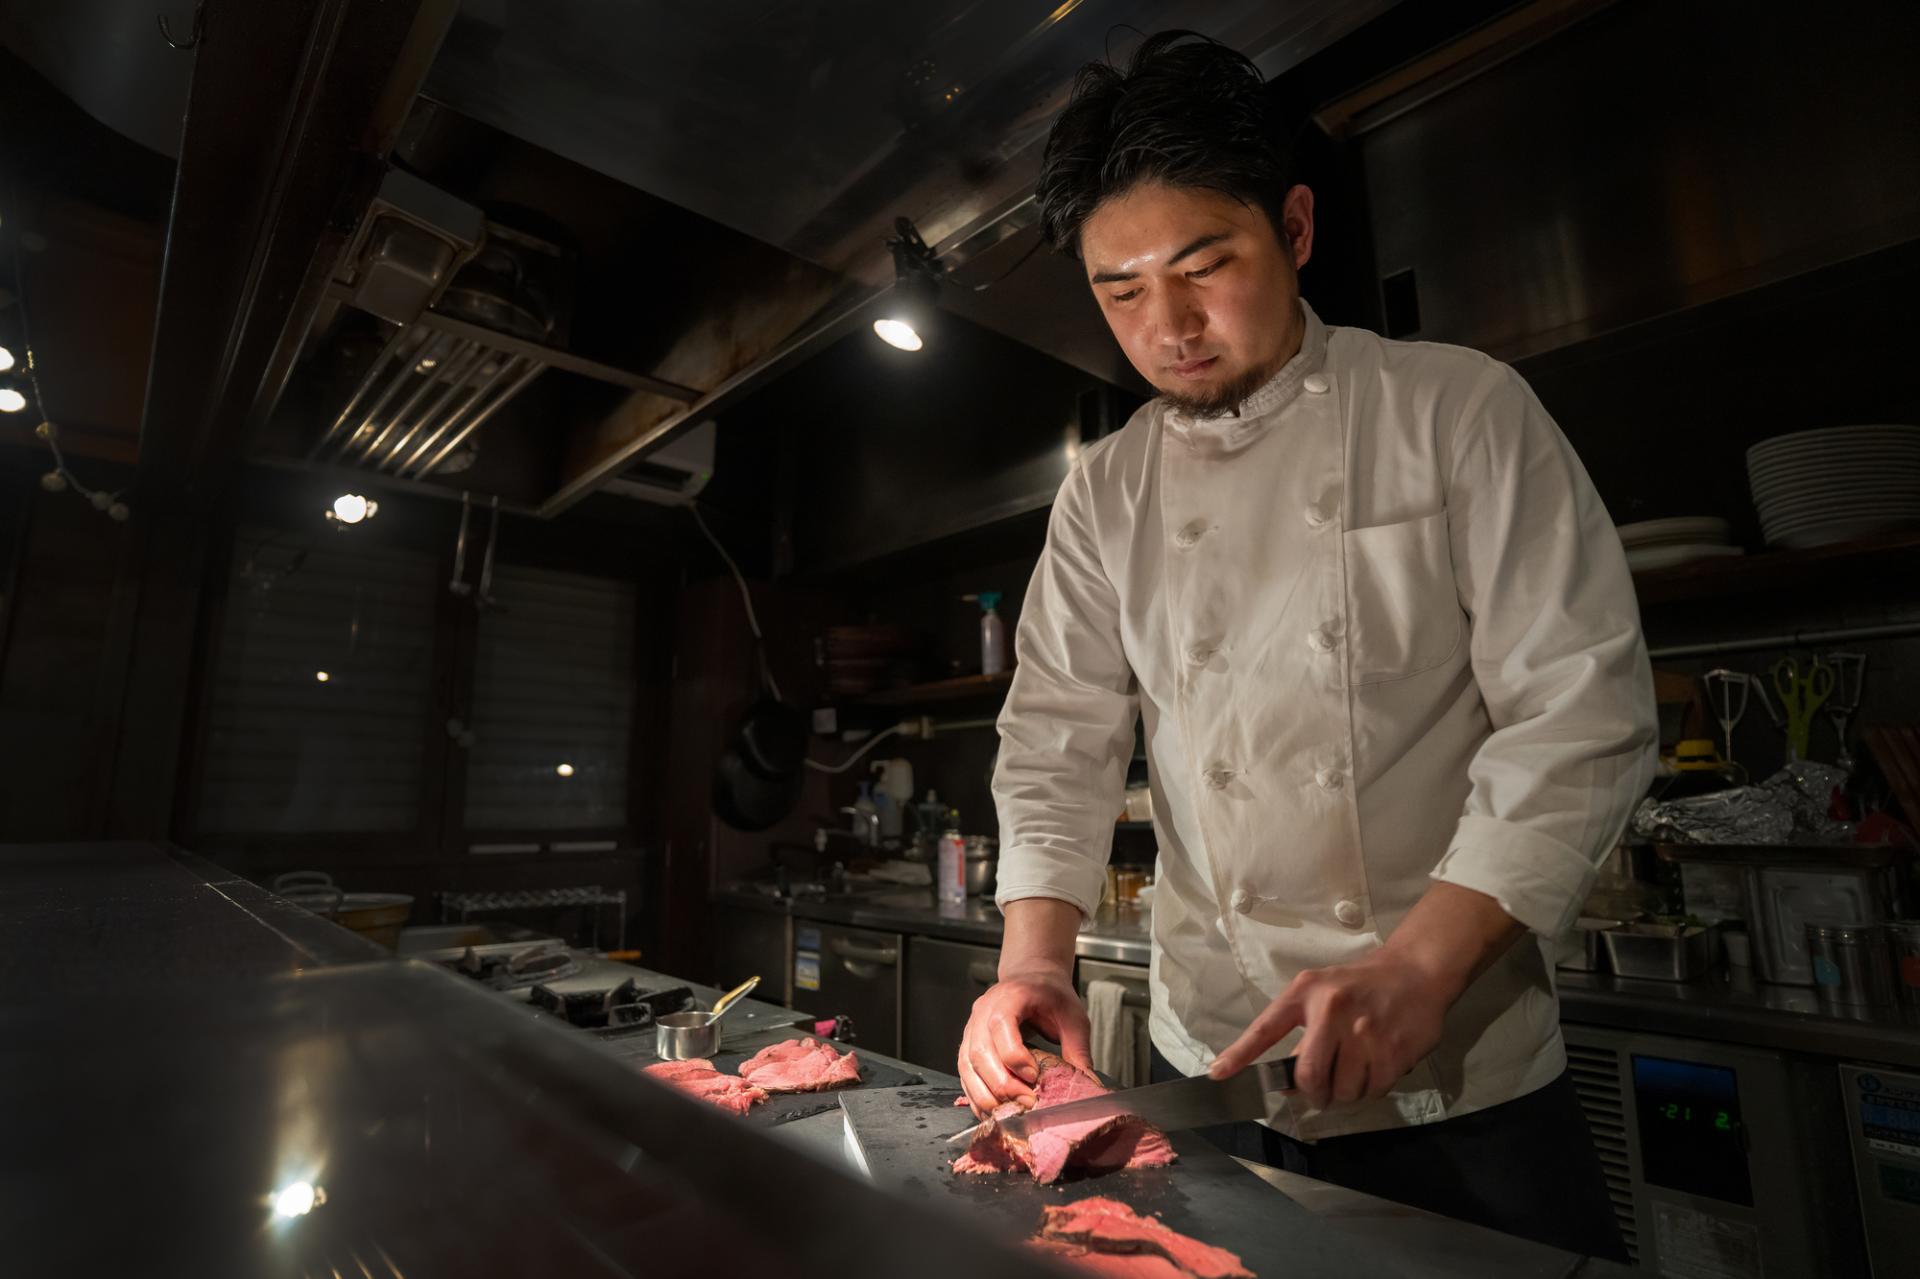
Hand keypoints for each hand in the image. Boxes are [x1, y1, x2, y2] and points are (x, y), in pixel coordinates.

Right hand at [957, 968, 1092, 1114]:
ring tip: (1010, 1113)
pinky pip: (965, 1074)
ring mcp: (971, 1028)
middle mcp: (983, 1011)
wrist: (1031, 978)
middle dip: (1002, 1084)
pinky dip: (976, 1096)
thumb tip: (1087, 1085)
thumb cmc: (1051, 995)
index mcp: (1010, 997)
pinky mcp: (967, 1044)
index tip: (1034, 1076)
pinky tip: (994, 1111)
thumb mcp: (1073, 1017)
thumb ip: (1078, 1050)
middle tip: (1026, 1103)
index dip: (1015, 1056)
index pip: (1001, 1027)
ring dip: (986, 1095)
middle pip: (980, 1052)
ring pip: (967, 1066)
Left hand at [1207, 949, 1448, 1107]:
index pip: (1266, 1028)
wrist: (1415, 972)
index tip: (1218, 1075)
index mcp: (1307, 993)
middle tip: (1320, 1091)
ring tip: (1354, 1072)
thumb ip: (1297, 1030)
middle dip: (1312, 1093)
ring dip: (1344, 1093)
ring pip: (1342, 1091)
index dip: (1240, 1055)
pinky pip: (1372, 1092)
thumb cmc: (1359, 985)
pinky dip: (1370, 1090)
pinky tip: (1375, 1068)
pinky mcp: (1395, 1052)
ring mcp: (1366, 1032)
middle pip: (1308, 1076)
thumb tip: (1283, 1081)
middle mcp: (1333, 1010)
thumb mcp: (1321, 992)